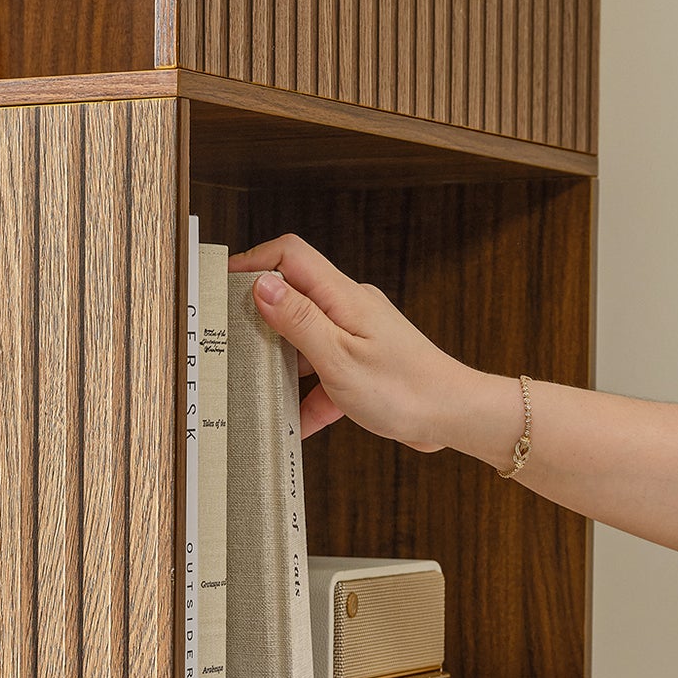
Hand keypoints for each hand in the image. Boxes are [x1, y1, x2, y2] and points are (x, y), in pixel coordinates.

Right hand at [228, 233, 491, 450]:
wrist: (454, 416)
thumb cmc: (406, 390)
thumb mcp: (339, 358)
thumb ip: (298, 321)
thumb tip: (261, 286)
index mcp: (343, 297)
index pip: (290, 255)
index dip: (253, 262)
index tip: (222, 285)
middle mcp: (349, 309)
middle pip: (292, 297)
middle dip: (258, 320)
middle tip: (230, 343)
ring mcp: (356, 336)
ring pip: (304, 340)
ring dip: (282, 365)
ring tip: (258, 390)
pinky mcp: (361, 364)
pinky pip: (323, 375)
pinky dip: (307, 397)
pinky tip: (295, 423)